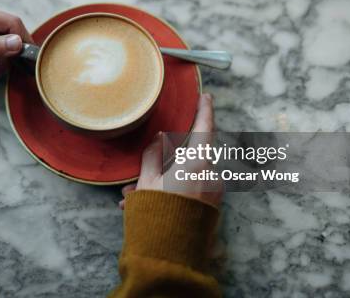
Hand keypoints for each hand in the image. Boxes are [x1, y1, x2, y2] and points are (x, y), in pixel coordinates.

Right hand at [119, 93, 222, 208]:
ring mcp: (214, 191)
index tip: (206, 96)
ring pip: (187, 174)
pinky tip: (151, 202)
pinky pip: (191, 189)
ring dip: (165, 179)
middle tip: (144, 170)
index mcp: (198, 161)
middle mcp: (211, 174)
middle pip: (190, 155)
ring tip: (135, 195)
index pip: (204, 127)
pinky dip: (173, 190)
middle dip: (166, 160)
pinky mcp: (212, 206)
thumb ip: (153, 155)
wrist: (171, 252)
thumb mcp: (147, 180)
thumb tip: (159, 139)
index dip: (205, 109)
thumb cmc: (158, 212)